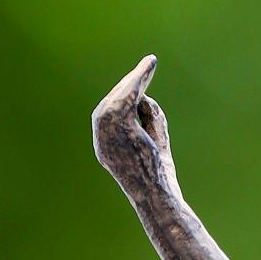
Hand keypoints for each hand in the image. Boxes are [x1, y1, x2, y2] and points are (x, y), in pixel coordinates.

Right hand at [92, 55, 177, 195]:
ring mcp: (108, 134)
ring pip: (119, 98)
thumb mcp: (155, 143)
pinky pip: (127, 98)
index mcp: (106, 145)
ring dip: (135, 79)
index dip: (124, 95)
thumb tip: (146, 98)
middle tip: (148, 67)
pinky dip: (137, 81)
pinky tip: (148, 68)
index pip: (111, 114)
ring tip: (150, 64)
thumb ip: (150, 120)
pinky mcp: (120, 128)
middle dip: (130, 84)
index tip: (138, 80)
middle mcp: (102, 139)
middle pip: (112, 102)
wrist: (156, 195)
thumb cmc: (158, 176)